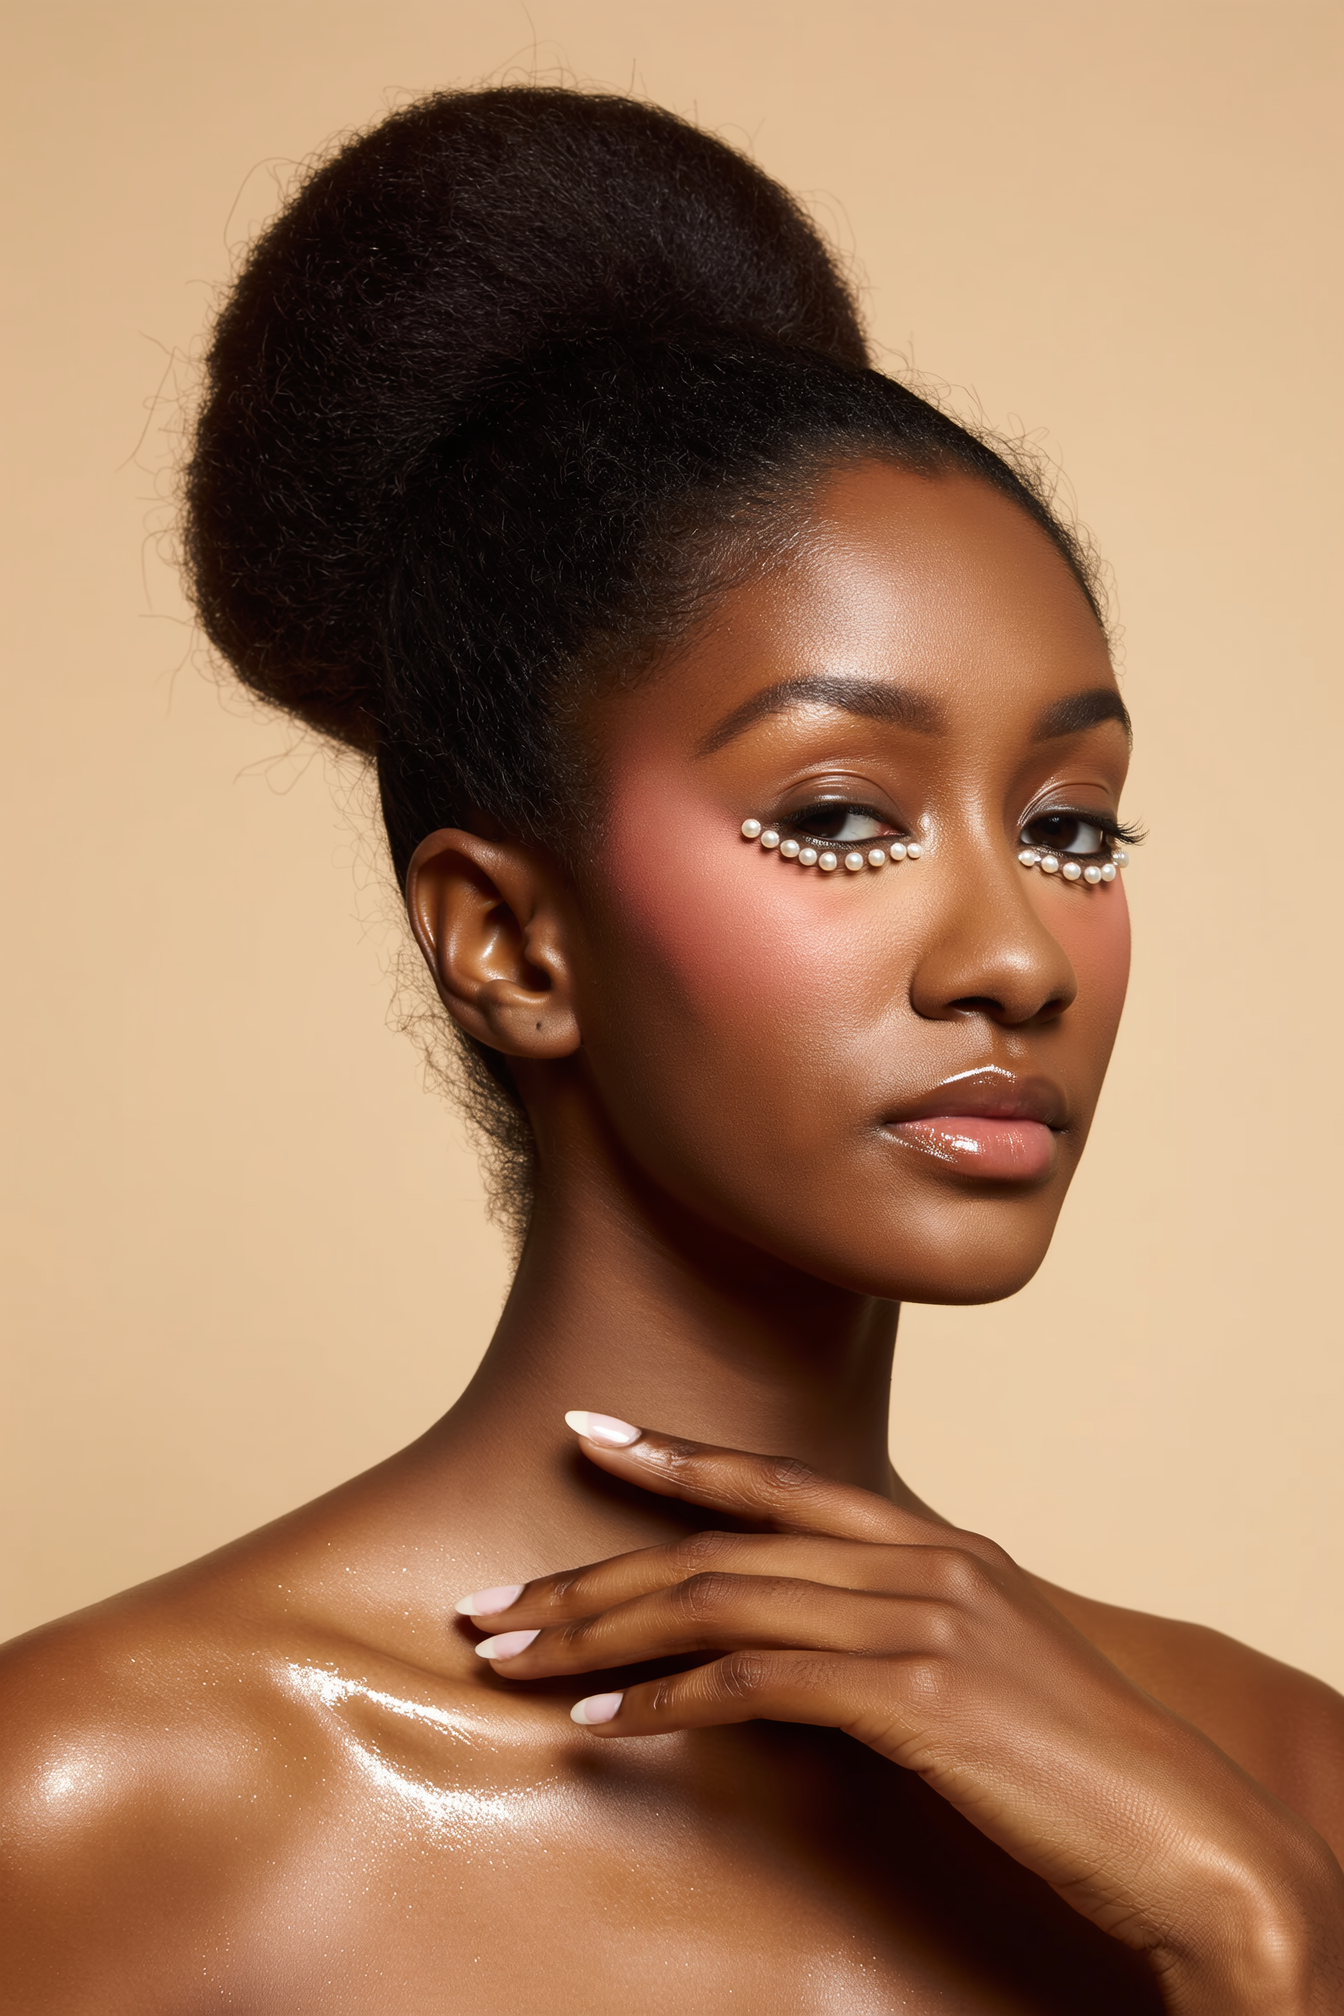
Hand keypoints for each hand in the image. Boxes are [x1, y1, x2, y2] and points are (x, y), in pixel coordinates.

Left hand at [458, 1422, 1343, 2014]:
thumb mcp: (995, 1665)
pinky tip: (603, 1725)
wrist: (1190, 1831)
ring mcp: (917, 1619)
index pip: (777, 1482)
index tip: (589, 1435)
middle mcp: (920, 1560)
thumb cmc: (1089, 1766)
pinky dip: (665, 1701)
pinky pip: (755, 1680)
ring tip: (514, 1659)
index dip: (675, 1457)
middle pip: (719, 1543)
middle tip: (494, 1603)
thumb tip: (817, 1640)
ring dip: (599, 1632)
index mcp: (937, 1543)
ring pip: (717, 1600)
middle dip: (592, 1571)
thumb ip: (907, 1630)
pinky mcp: (914, 1694)